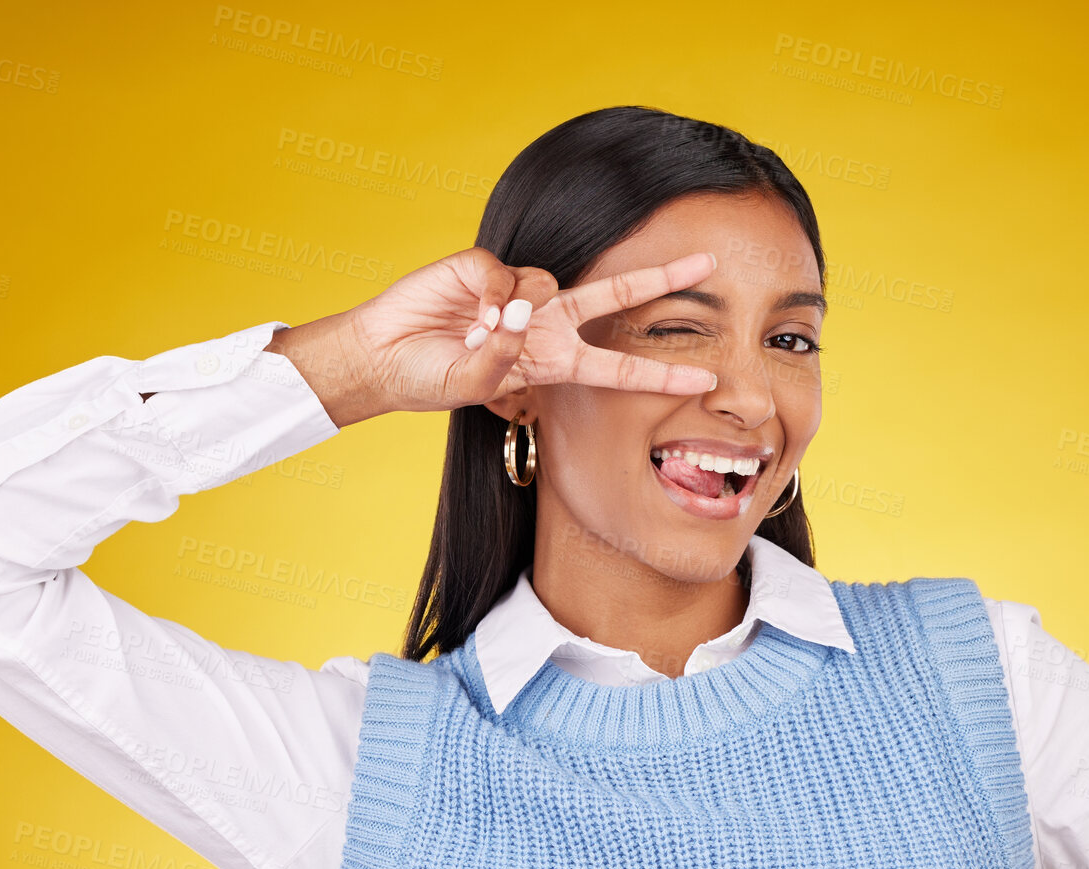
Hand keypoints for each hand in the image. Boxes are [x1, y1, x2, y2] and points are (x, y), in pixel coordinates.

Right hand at [346, 246, 719, 415]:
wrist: (381, 358)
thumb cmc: (430, 378)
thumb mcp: (476, 387)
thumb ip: (503, 359)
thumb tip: (520, 314)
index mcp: (552, 360)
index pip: (617, 366)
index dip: (660, 373)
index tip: (706, 378)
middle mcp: (544, 322)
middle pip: (614, 295)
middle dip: (660, 278)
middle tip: (706, 262)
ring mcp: (516, 293)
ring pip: (547, 284)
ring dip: (518, 314)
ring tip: (478, 337)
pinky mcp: (483, 267)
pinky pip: (503, 274)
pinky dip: (490, 297)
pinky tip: (471, 316)